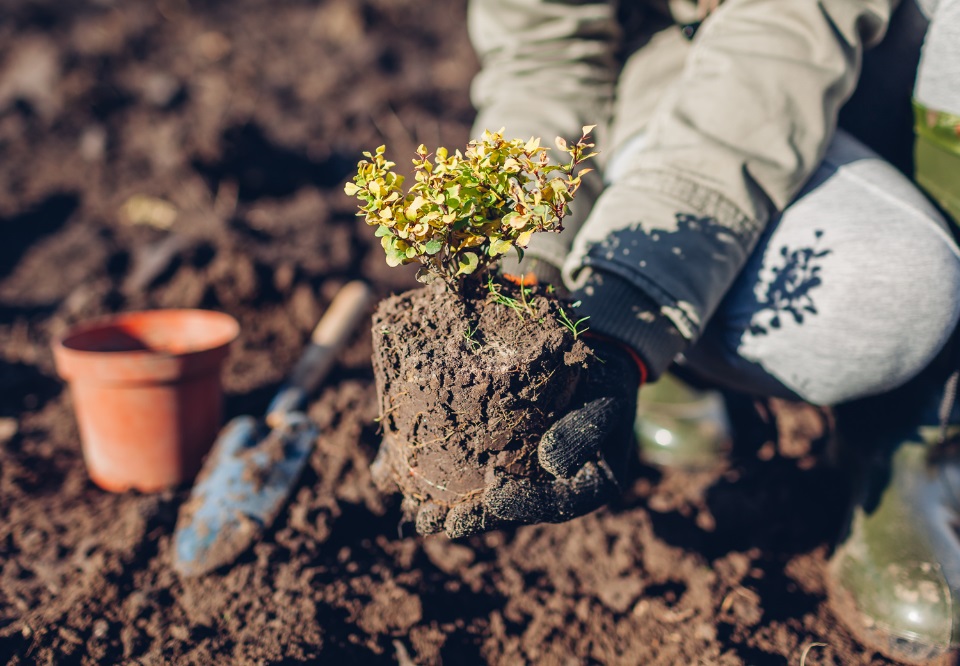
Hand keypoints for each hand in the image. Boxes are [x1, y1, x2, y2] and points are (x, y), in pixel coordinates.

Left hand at [372, 338, 643, 537]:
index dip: (520, 505)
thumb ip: (587, 430)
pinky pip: (459, 465)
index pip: (552, 504)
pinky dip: (425, 469)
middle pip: (505, 508)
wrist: (593, 353)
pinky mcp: (492, 449)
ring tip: (408, 513)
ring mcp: (517, 470)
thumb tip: (550, 463)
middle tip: (429, 523)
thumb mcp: (609, 399)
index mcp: (582, 486)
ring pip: (477, 494)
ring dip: (441, 506)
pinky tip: (390, 474)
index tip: (493, 497)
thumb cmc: (605, 379)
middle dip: (465, 518)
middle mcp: (545, 486)